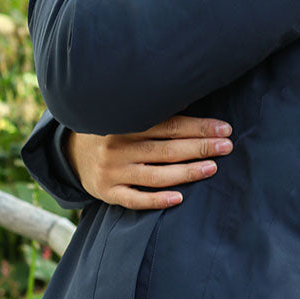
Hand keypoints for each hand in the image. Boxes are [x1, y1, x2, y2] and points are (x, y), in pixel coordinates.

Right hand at [65, 115, 232, 208]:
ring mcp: (113, 171)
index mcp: (126, 123)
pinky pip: (135, 199)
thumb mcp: (126, 114)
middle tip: (227, 146)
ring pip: (156, 175)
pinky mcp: (108, 193)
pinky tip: (179, 198)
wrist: (71, 154)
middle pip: (167, 149)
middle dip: (200, 147)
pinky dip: (157, 200)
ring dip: (187, 172)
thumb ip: (155, 111)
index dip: (199, 127)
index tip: (224, 129)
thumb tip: (191, 98)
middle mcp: (118, 147)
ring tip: (213, 168)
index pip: (170, 125)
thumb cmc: (112, 131)